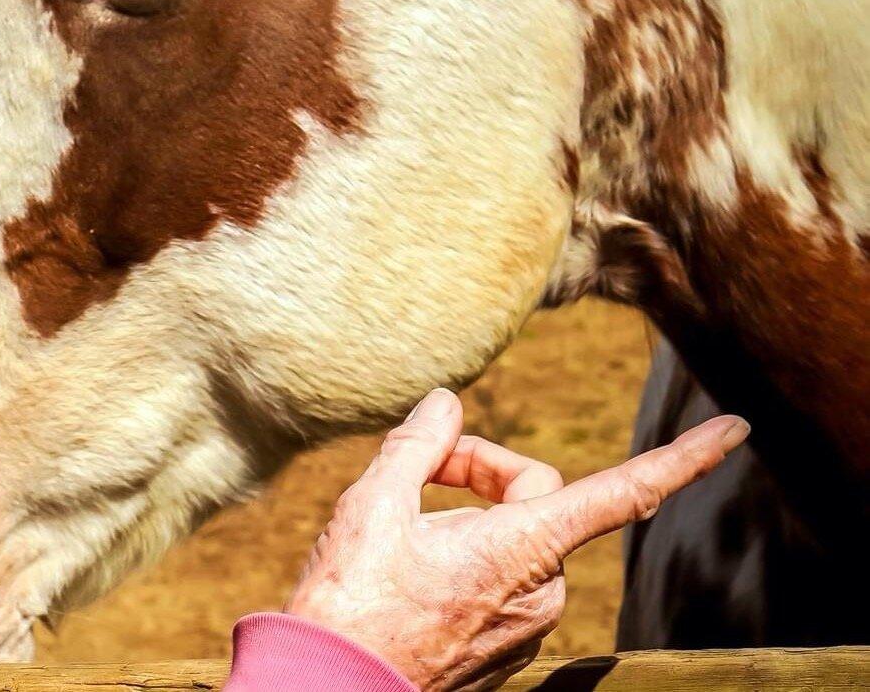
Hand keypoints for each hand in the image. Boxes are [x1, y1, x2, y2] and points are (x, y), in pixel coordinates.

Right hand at [285, 388, 747, 690]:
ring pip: (518, 533)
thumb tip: (447, 404)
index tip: (735, 429)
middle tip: (420, 466)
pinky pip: (504, 572)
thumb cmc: (354, 598)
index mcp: (523, 548)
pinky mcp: (505, 644)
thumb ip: (418, 443)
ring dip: (471, 510)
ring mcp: (526, 623)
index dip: (683, 457)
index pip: (623, 492)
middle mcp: (542, 590)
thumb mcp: (374, 502)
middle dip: (481, 467)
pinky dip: (469, 547)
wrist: (332, 686)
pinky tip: (414, 559)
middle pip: (537, 493)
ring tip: (406, 520)